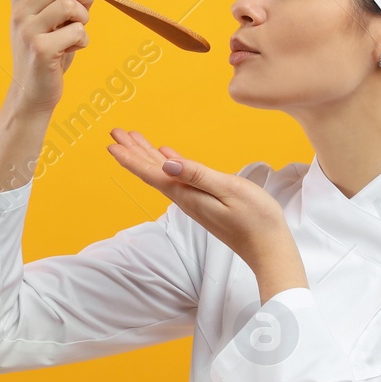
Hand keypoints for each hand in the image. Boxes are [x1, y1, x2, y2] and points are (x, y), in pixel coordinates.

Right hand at [6, 0, 94, 114]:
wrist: (32, 90)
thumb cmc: (45, 48)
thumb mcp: (45, 13)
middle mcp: (20, 12)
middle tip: (84, 12)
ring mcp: (28, 31)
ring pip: (72, 5)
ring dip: (84, 18)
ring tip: (76, 30)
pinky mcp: (41, 50)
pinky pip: (77, 31)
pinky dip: (83, 41)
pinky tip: (72, 49)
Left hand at [106, 128, 307, 291]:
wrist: (268, 249)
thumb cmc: (256, 220)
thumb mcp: (229, 190)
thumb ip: (198, 175)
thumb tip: (166, 164)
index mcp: (187, 195)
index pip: (151, 173)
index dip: (130, 156)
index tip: (112, 142)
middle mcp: (186, 199)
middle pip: (152, 172)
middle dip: (133, 151)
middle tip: (116, 132)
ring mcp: (195, 201)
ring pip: (163, 174)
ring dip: (148, 155)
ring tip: (134, 138)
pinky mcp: (205, 203)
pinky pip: (180, 179)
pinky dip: (170, 164)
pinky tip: (167, 157)